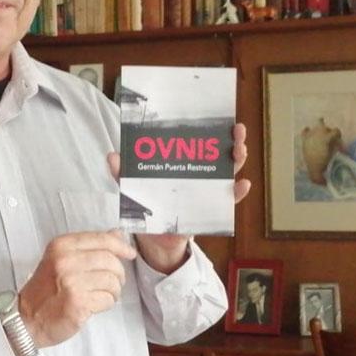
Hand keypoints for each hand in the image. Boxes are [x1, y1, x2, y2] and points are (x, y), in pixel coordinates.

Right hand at [18, 230, 136, 347]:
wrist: (27, 319)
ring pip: (112, 281)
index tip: (129, 253)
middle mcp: (65, 260)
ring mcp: (71, 282)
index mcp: (61, 245)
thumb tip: (117, 234)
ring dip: (113, 291)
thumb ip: (89, 246)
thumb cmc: (45, 291)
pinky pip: (108, 299)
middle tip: (112, 282)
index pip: (102, 239)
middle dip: (118, 273)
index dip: (121, 246)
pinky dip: (106, 303)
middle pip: (111, 261)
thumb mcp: (61, 259)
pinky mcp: (78, 302)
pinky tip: (94, 304)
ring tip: (101, 295)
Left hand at [108, 123, 251, 273]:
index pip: (197, 143)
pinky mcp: (211, 211)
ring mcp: (207, 192)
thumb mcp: (132, 188)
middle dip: (231, 140)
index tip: (217, 116)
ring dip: (236, 161)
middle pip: (218, 154)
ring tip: (240, 151)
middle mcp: (198, 174)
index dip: (208, 129)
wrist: (155, 238)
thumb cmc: (147, 206)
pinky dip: (236, 193)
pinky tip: (242, 185)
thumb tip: (112, 156)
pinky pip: (228, 202)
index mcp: (181, 164)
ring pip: (227, 173)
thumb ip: (122, 173)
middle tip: (237, 131)